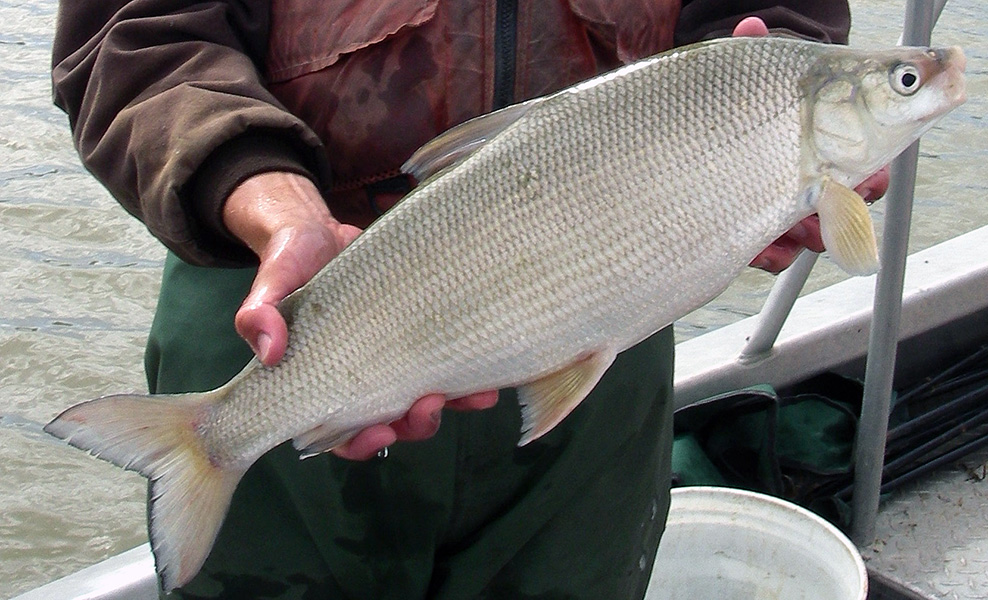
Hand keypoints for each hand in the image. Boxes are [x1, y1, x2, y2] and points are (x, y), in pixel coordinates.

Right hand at [223, 171, 497, 460]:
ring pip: (425, 402)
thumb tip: (269, 351)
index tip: (378, 434)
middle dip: (413, 426)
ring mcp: (396, 359)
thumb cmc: (291, 260)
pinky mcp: (423, 336)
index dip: (359, 443)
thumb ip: (259, 313)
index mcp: (321, 381)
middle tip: (426, 408)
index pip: (339, 433)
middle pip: (391, 424)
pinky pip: (449, 366)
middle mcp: (363, 378)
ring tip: (474, 395)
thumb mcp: (272, 279)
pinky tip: (489, 374)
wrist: (323, 232)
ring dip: (450, 406)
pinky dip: (470, 376)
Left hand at [730, 17, 889, 272]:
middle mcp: (800, 179)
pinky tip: (762, 249)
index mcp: (814, 145)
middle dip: (846, 210)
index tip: (870, 179)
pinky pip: (767, 253)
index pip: (859, 164)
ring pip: (809, 236)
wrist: (682, 134)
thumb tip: (751, 29)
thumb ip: (750, 53)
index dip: (871, 175)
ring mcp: (774, 207)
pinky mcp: (745, 231)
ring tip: (803, 232)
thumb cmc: (727, 105)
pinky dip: (769, 253)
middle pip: (841, 205)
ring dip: (809, 237)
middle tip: (840, 207)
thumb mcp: (740, 78)